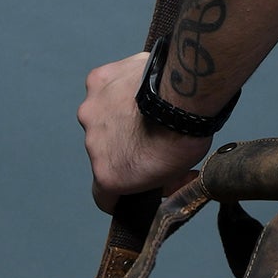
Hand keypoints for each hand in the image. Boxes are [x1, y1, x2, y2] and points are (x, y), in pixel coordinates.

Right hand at [78, 51, 205, 210]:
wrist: (186, 97)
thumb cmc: (184, 135)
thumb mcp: (175, 174)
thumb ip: (159, 182)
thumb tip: (164, 183)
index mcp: (107, 175)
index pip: (103, 195)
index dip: (119, 193)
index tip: (130, 185)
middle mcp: (92, 145)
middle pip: (105, 149)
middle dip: (125, 145)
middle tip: (152, 134)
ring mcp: (92, 111)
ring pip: (103, 116)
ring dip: (120, 114)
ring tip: (149, 105)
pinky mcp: (97, 81)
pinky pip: (106, 86)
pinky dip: (120, 86)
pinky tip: (141, 84)